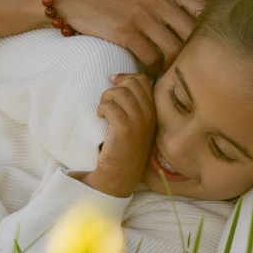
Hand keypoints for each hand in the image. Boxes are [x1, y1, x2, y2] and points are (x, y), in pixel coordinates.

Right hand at [52, 0, 204, 68]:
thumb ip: (172, 5)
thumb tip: (199, 28)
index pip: (205, 11)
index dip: (209, 33)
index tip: (205, 48)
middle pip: (193, 34)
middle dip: (193, 54)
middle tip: (188, 68)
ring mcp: (142, 14)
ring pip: (174, 50)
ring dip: (173, 66)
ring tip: (169, 73)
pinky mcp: (125, 31)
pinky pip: (151, 58)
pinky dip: (153, 70)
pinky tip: (150, 72)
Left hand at [82, 73, 156, 196]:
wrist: (119, 175)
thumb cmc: (124, 148)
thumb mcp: (136, 124)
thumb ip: (134, 105)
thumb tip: (118, 79)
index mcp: (153, 111)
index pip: (142, 81)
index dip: (125, 77)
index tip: (113, 82)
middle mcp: (149, 115)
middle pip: (131, 84)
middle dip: (115, 88)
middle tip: (107, 101)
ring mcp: (139, 122)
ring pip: (120, 93)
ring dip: (106, 98)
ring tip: (102, 110)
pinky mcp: (125, 129)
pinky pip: (110, 107)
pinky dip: (101, 109)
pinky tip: (99, 117)